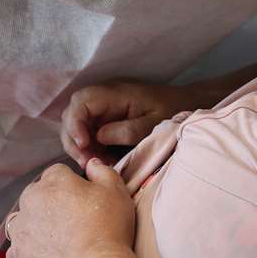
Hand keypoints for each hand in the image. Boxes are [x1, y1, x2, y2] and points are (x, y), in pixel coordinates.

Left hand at [6, 159, 135, 257]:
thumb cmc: (107, 230)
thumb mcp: (116, 191)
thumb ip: (102, 171)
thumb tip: (91, 164)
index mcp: (51, 182)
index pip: (58, 173)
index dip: (73, 185)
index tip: (86, 200)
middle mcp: (29, 202)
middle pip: (37, 195)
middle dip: (52, 203)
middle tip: (76, 221)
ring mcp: (20, 232)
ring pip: (24, 221)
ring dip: (36, 225)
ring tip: (60, 240)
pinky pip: (19, 249)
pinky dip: (30, 251)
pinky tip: (49, 257)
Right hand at [61, 80, 202, 165]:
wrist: (184, 104)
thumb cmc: (172, 111)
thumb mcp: (153, 124)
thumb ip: (127, 130)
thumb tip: (98, 136)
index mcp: (115, 93)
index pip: (81, 101)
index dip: (75, 123)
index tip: (83, 145)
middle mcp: (103, 98)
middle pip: (72, 114)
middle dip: (73, 139)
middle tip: (87, 162)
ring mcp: (102, 109)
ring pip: (76, 125)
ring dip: (80, 146)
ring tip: (95, 164)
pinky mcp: (104, 119)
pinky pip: (87, 132)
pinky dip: (89, 148)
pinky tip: (100, 161)